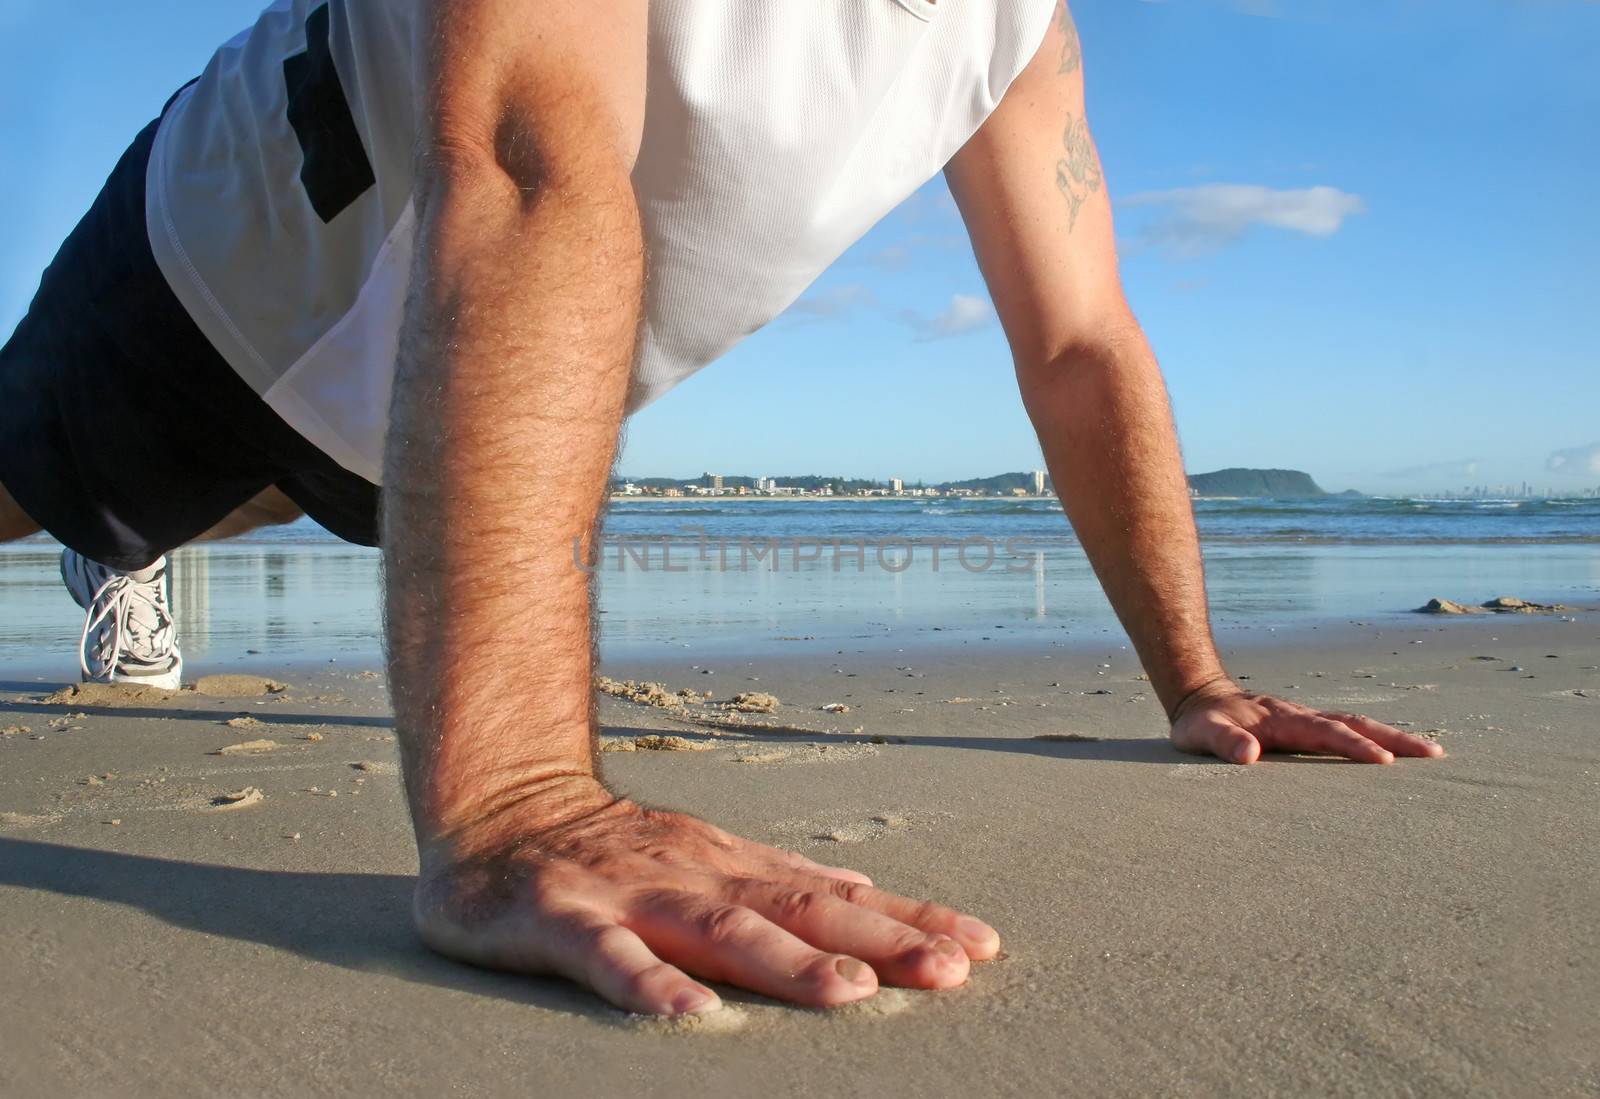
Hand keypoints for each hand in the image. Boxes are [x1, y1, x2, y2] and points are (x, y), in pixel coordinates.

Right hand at [412, 778, 1001, 1014]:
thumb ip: (781, 881)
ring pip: (720, 929)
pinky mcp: (564, 917)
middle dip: (879, 944)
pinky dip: (650, 985)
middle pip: (800, 911)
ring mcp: (634, 894)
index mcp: (736, 869)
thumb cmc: (615, 849)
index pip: (838, 898)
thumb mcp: (709, 857)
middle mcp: (698, 876)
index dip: (911, 920)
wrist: (502, 811)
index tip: (983, 946)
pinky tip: (691, 1017)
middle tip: (950, 971)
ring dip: (788, 963)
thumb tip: (870, 896)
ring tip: (849, 996)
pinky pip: (609, 956)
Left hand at [1168, 681, 1445, 764]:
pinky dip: (1374, 737)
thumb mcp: (1203, 733)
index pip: (1328, 733)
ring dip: (1392, 736)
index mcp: (1285, 719)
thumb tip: (1249, 755)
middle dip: (1395, 738)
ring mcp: (1307, 719)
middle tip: (1435, 754)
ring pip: (1356, 724)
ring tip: (1431, 753)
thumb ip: (1224, 741)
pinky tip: (1393, 752)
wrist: (1199, 696)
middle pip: (1356, 723)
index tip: (1385, 761)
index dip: (1355, 747)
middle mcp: (1303, 716)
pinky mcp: (1306, 726)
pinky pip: (1347, 730)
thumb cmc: (1201, 721)